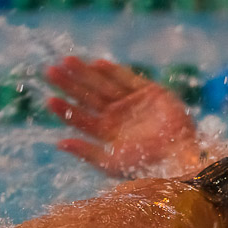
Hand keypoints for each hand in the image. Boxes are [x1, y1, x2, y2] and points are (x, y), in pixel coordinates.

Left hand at [46, 56, 209, 177]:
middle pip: (89, 97)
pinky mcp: (152, 93)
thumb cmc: (146, 166)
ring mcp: (135, 103)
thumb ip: (87, 152)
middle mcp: (120, 116)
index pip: (82, 118)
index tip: (49, 100)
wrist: (178, 157)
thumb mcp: (111, 162)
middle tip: (50, 71)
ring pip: (105, 85)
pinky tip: (97, 65)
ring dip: (86, 73)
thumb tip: (59, 143)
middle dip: (71, 84)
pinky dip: (115, 72)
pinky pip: (129, 79)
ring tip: (67, 61)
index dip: (66, 109)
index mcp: (109, 133)